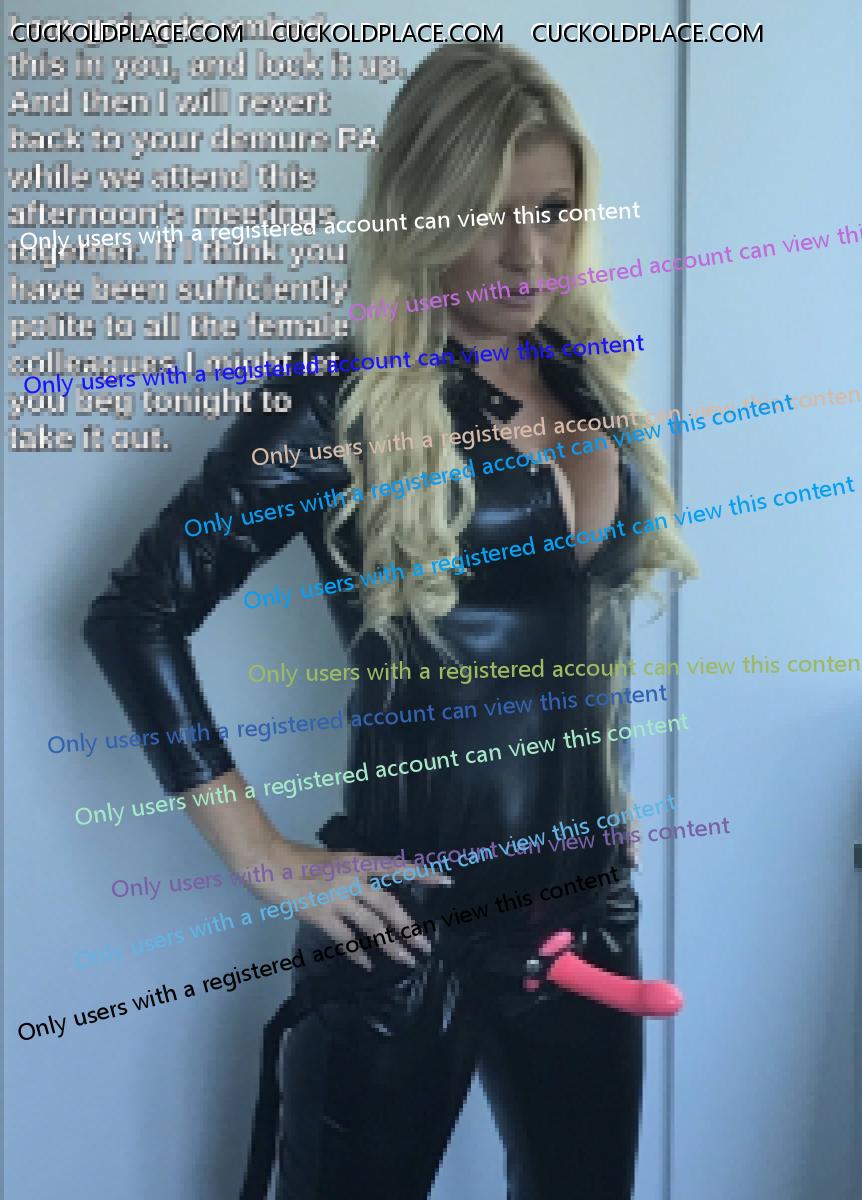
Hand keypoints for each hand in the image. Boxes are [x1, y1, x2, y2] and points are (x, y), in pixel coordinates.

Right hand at [245, 837, 451, 970]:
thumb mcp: (330, 860)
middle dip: (409, 927)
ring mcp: (337, 896)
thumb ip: (350, 875)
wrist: (266, 861)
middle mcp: (352, 876)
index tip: (445, 882)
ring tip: (406, 961)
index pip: (395, 866)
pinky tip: (368, 965)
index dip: (421, 874)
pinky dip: (358, 953)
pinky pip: (346, 938)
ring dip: (391, 945)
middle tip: (425, 946)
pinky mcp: (321, 914)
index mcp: (356, 860)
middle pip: (388, 905)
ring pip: (372, 924)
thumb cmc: (294, 858)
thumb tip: (364, 894)